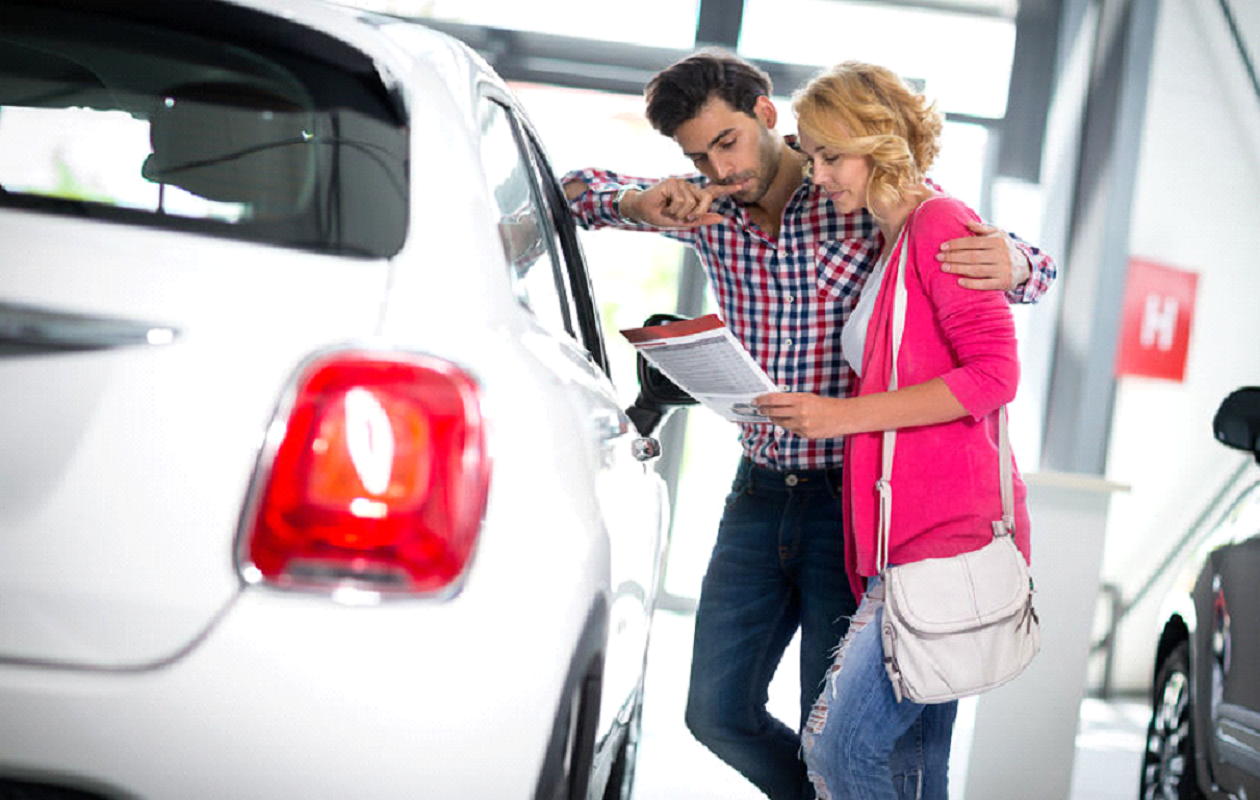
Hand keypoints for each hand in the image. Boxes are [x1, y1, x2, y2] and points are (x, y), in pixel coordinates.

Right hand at [622, 178, 741, 227]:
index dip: (728, 189)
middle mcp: (690, 187)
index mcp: (693, 195)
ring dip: (680, 213)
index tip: (744, 185)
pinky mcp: (673, 182)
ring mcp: (682, 183)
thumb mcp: (682, 222)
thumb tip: (721, 218)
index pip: (713, 192)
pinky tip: (664, 205)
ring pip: (692, 203)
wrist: (641, 211)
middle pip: (706, 200)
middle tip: (682, 217)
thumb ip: (701, 220)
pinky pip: (682, 200)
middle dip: (697, 213)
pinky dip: (673, 209)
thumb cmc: (660, 216)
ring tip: (668, 210)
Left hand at [753, 392, 846, 438]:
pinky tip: (791, 422)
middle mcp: (799, 412)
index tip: (755, 400)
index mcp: (799, 399)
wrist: (842, 416)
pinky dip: (788, 425)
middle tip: (759, 408)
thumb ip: (792, 399)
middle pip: (773, 412)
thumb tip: (775, 401)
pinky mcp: (804, 434)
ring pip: (780, 423)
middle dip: (764, 410)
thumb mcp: (808, 397)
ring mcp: (801, 424)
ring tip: (772, 415)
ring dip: (774, 419)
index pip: (774, 399)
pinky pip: (791, 430)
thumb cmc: (826, 405)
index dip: (762, 400)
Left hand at [937, 221, 1030, 290]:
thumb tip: (967, 223)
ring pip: (976, 270)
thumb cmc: (1005, 248)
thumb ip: (983, 229)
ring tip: (944, 268)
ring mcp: (1003, 269)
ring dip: (958, 269)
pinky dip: (971, 283)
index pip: (973, 242)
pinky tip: (959, 281)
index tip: (942, 247)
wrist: (1025, 266)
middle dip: (953, 257)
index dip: (956, 244)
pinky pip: (985, 284)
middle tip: (938, 258)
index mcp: (998, 241)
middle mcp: (1002, 254)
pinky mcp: (1004, 282)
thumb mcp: (999, 234)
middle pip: (972, 256)